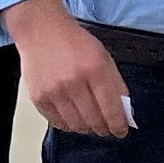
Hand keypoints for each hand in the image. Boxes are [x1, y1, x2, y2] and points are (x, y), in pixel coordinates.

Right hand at [5, 0, 128, 137]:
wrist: (41, 31)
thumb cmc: (74, 42)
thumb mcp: (103, 56)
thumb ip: (115, 84)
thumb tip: (124, 112)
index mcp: (94, 69)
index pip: (111, 109)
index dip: (118, 125)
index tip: (121, 131)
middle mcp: (73, 82)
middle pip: (94, 121)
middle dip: (103, 128)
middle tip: (106, 128)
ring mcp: (54, 92)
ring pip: (76, 126)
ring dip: (87, 128)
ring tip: (90, 122)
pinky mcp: (39, 98)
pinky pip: (58, 123)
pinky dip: (69, 124)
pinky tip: (73, 116)